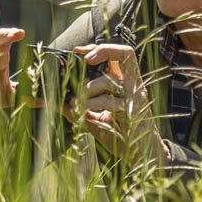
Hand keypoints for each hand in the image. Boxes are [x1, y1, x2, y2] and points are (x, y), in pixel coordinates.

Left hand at [75, 43, 164, 166]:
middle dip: (103, 50)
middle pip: (126, 53)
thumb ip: (80, 109)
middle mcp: (134, 85)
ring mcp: (136, 96)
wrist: (143, 153)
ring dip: (88, 89)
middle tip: (85, 60)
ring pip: (110, 80)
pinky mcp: (133, 110)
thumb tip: (58, 104)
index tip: (79, 50)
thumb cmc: (122, 134)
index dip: (100, 47)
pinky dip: (91, 105)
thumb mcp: (97, 119)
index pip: (118, 54)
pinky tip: (85, 113)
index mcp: (126, 82)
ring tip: (78, 103)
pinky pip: (108, 101)